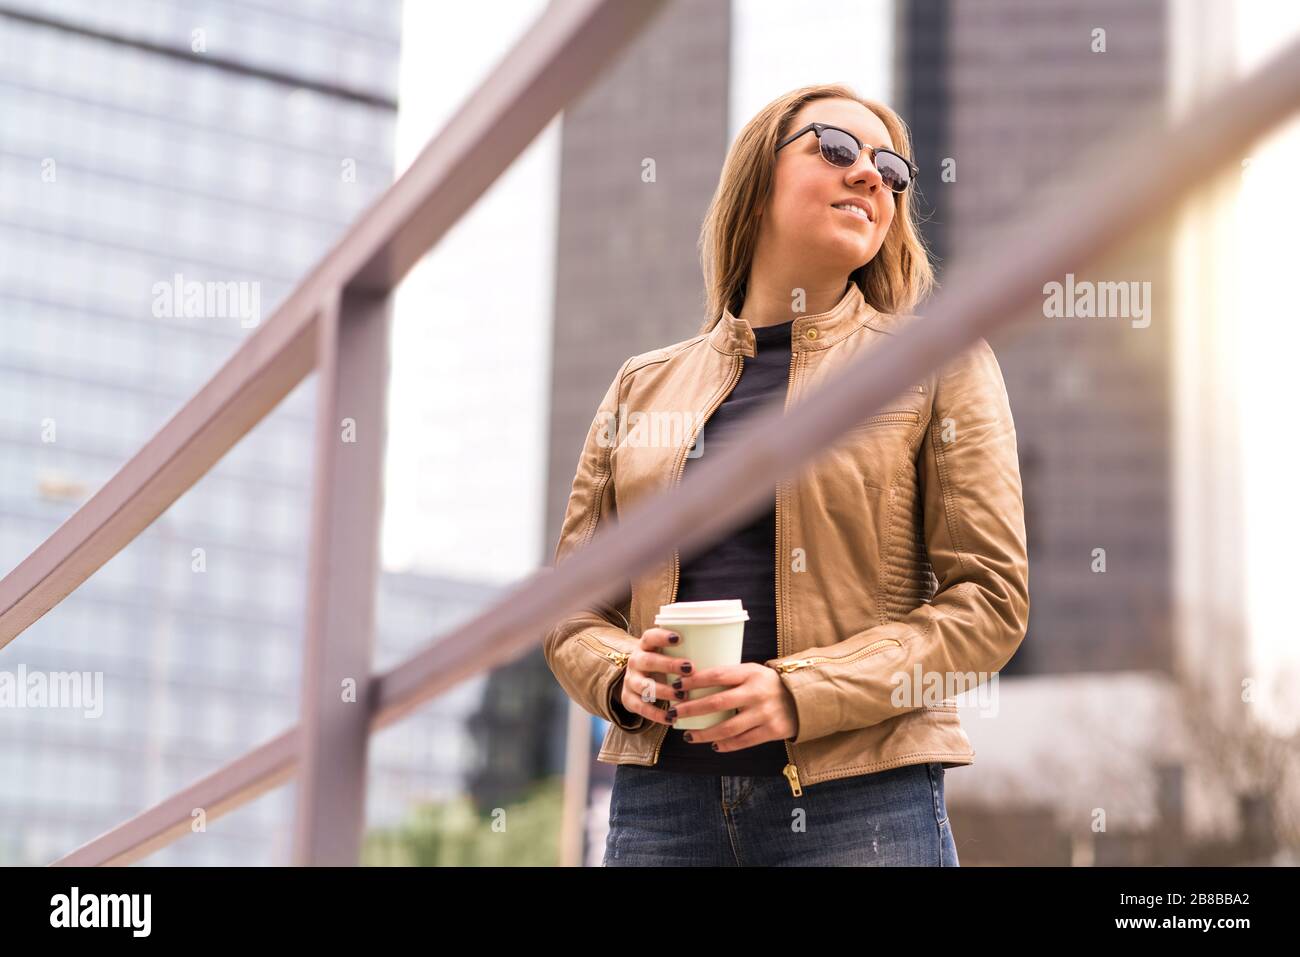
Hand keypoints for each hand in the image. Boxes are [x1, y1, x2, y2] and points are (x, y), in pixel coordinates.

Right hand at [616, 628, 692, 726]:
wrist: (637, 680)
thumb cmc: (662, 665)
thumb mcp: (668, 654)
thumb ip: (687, 651)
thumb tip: (722, 649)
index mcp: (645, 646)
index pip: (650, 637)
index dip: (662, 636)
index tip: (679, 638)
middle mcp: (635, 661)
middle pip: (648, 661)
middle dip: (669, 665)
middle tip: (690, 668)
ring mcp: (630, 680)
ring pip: (644, 685)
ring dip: (664, 691)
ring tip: (683, 696)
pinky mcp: (628, 699)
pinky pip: (641, 708)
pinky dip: (656, 714)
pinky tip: (672, 718)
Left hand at [670, 663, 798, 749]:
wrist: (804, 697)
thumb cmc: (769, 683)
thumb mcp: (753, 671)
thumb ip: (730, 676)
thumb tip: (692, 681)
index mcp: (750, 672)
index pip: (716, 675)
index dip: (694, 681)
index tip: (675, 685)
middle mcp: (757, 692)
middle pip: (717, 702)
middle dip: (691, 709)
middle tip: (673, 713)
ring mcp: (765, 713)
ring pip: (727, 727)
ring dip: (704, 733)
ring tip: (688, 736)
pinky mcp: (772, 731)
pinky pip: (743, 741)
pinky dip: (725, 745)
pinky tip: (713, 745)